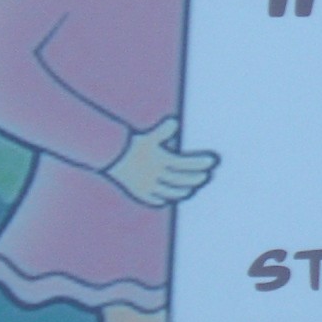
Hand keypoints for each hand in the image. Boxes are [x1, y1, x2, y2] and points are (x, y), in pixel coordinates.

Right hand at [102, 116, 216, 206]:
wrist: (108, 155)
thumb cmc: (131, 144)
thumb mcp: (148, 137)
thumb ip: (163, 131)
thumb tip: (175, 122)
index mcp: (160, 161)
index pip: (185, 163)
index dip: (200, 163)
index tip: (213, 162)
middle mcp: (156, 175)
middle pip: (180, 179)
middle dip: (195, 178)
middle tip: (206, 176)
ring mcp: (147, 186)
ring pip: (169, 192)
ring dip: (181, 192)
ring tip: (191, 190)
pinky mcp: (138, 192)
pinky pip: (153, 200)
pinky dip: (162, 200)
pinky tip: (167, 200)